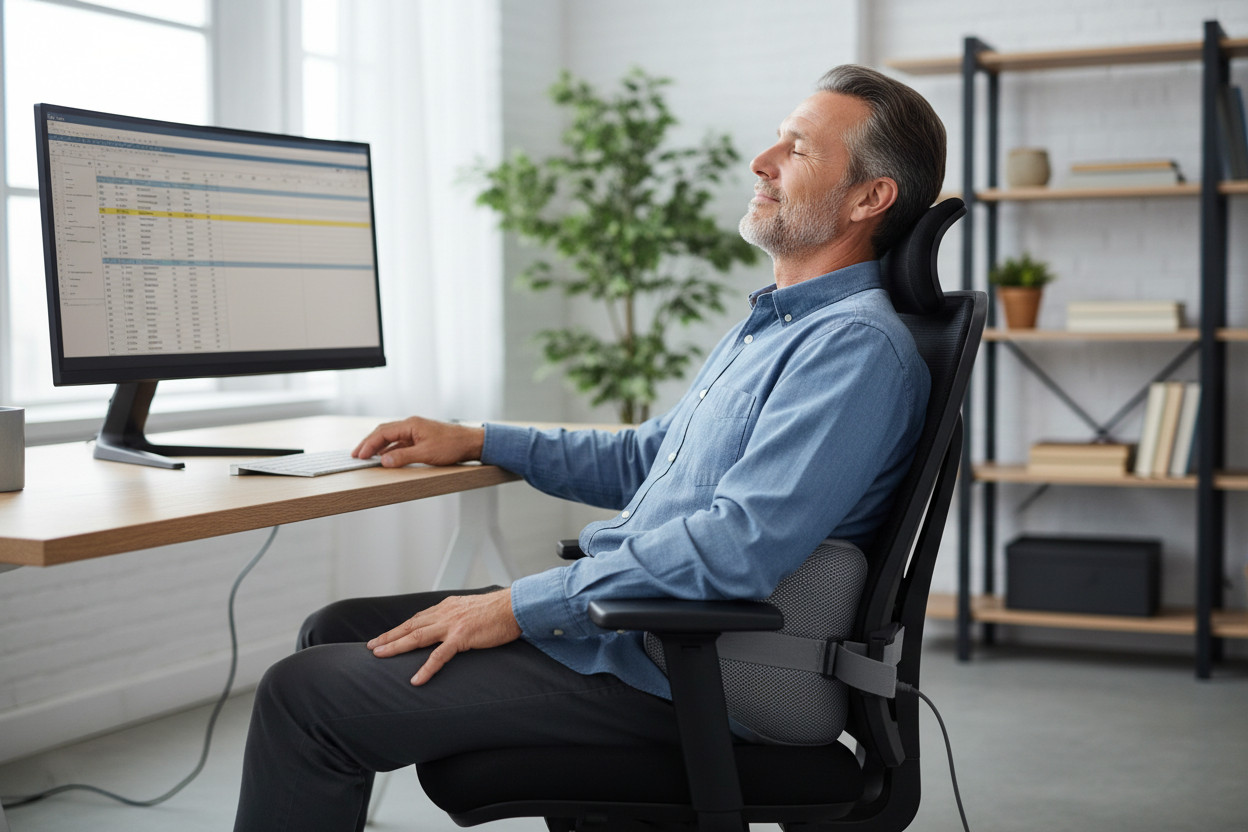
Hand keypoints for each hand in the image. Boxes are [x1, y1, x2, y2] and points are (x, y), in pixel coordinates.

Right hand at [352, 416, 484, 467]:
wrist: (471, 442)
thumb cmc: (452, 445)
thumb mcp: (426, 453)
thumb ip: (403, 457)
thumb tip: (383, 461)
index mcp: (411, 424)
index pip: (383, 432)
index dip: (369, 444)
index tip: (359, 454)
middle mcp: (411, 425)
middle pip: (384, 432)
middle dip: (369, 443)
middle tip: (356, 454)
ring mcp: (416, 431)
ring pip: (391, 438)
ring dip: (378, 447)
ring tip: (366, 456)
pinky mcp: (421, 438)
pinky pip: (400, 443)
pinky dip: (390, 450)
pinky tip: (385, 458)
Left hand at [366, 589, 521, 684]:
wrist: (515, 606)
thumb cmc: (499, 611)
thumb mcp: (472, 610)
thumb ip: (459, 617)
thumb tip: (453, 627)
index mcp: (447, 607)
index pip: (417, 618)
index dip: (399, 628)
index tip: (385, 636)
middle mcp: (445, 613)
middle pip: (410, 626)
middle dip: (389, 636)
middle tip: (371, 647)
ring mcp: (451, 625)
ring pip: (416, 637)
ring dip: (395, 646)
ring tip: (379, 656)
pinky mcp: (462, 637)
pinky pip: (439, 656)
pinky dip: (426, 668)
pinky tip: (416, 680)